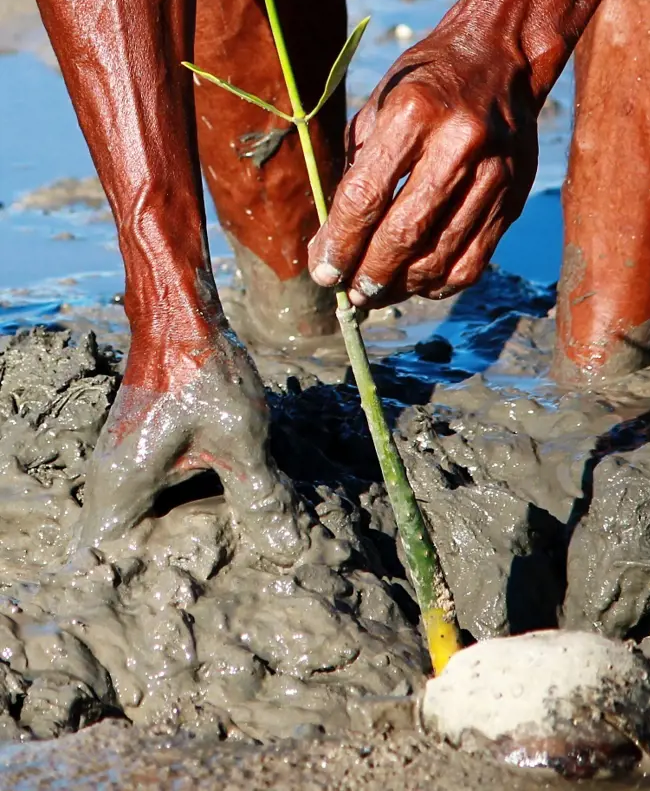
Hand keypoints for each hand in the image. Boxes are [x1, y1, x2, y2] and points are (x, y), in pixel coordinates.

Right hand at [78, 327, 306, 564]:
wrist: (183, 311)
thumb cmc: (205, 371)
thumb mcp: (241, 440)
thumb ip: (259, 497)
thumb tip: (287, 548)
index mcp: (123, 485)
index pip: (108, 560)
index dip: (143, 583)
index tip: (186, 594)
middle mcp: (112, 477)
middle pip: (127, 543)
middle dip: (171, 562)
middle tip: (219, 575)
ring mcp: (123, 459)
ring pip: (143, 516)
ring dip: (180, 530)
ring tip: (227, 547)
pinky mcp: (141, 445)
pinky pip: (153, 491)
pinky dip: (183, 504)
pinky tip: (222, 506)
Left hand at [308, 0, 539, 306]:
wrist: (500, 56)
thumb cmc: (425, 82)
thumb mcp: (379, 106)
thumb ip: (355, 170)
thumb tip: (333, 243)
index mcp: (413, 112)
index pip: (366, 196)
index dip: (340, 242)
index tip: (323, 271)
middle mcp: (459, 143)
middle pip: (405, 232)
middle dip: (369, 273)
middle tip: (349, 292)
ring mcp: (495, 172)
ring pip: (441, 254)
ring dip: (402, 286)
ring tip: (376, 293)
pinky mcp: (515, 196)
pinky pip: (475, 259)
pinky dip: (441, 282)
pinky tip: (417, 283)